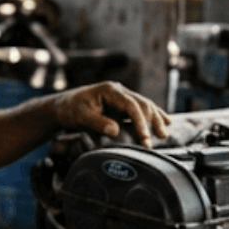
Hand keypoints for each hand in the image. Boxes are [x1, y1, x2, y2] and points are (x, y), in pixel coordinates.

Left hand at [52, 82, 168, 146]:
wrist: (62, 106)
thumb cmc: (69, 110)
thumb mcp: (80, 116)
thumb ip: (97, 122)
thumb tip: (115, 130)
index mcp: (110, 90)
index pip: (131, 105)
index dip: (140, 122)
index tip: (145, 138)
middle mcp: (119, 91)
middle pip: (142, 104)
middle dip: (153, 121)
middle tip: (160, 138)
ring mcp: (121, 97)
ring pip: (145, 106)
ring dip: (156, 119)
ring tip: (164, 134)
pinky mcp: (121, 106)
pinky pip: (140, 110)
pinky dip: (153, 116)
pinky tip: (165, 122)